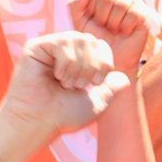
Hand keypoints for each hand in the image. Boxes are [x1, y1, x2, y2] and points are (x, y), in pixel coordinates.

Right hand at [0, 30, 128, 137]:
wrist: (38, 121)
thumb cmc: (61, 116)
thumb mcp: (96, 103)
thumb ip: (111, 89)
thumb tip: (124, 78)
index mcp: (78, 63)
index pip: (102, 46)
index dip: (105, 61)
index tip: (97, 82)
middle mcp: (65, 53)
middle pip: (93, 41)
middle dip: (92, 65)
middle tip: (79, 85)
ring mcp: (50, 48)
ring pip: (80, 40)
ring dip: (78, 67)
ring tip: (66, 84)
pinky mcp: (36, 46)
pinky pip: (63, 42)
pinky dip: (65, 63)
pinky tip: (56, 76)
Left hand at [72, 0, 157, 72]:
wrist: (110, 61)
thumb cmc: (95, 41)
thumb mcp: (79, 23)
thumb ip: (75, 4)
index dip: (91, 8)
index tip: (92, 21)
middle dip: (102, 16)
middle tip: (105, 28)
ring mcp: (130, 6)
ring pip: (120, 4)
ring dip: (114, 23)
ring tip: (114, 31)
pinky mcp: (142, 16)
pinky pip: (132, 14)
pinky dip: (126, 27)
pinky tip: (125, 33)